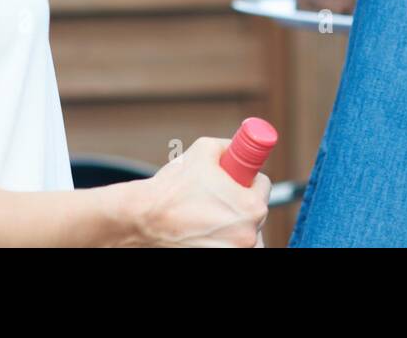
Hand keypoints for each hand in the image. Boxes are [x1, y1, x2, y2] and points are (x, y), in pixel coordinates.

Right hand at [132, 137, 270, 246]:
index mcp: (252, 208)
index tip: (235, 178)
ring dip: (233, 225)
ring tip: (208, 216)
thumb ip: (229, 146)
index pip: (263, 186)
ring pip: (244, 234)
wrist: (143, 219)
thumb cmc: (173, 187)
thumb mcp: (205, 149)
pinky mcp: (219, 261)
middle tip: (217, 197)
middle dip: (239, 202)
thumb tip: (237, 147)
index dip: (248, 178)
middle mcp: (249, 237)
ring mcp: (234, 253)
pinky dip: (221, 240)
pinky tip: (204, 230)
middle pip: (255, 212)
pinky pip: (230, 246)